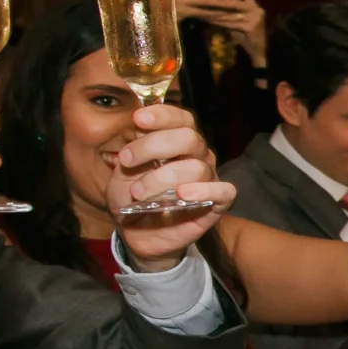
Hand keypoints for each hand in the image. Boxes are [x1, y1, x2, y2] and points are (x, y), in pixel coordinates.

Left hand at [111, 103, 232, 266]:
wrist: (136, 234)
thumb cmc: (132, 198)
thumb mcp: (123, 171)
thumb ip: (132, 149)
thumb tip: (137, 127)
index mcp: (177, 142)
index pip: (180, 118)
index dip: (162, 115)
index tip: (138, 119)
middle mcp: (197, 156)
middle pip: (188, 138)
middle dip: (153, 145)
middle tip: (126, 161)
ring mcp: (208, 179)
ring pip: (196, 167)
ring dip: (161, 178)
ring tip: (138, 193)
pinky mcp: (217, 204)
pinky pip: (224, 191)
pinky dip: (205, 190)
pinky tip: (183, 194)